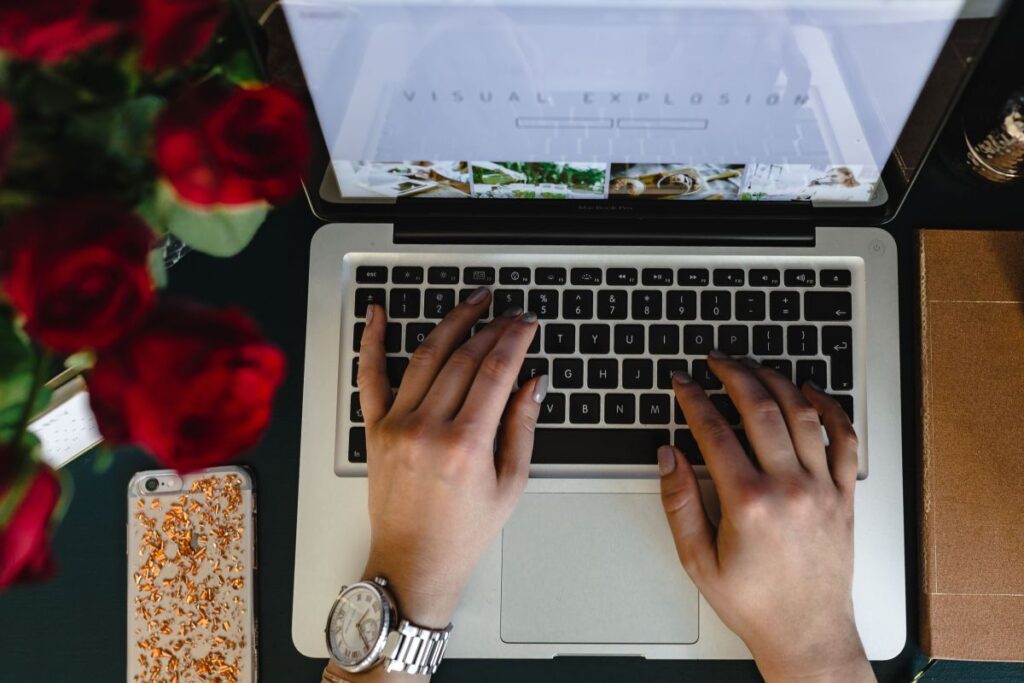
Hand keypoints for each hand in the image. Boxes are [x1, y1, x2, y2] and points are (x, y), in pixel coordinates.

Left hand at [357, 290, 543, 629]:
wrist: (414, 562)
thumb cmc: (463, 532)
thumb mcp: (510, 484)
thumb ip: (522, 427)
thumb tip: (532, 382)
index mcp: (465, 445)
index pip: (496, 372)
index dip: (515, 339)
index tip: (527, 323)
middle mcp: (427, 429)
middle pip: (464, 358)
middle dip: (492, 328)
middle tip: (509, 314)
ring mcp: (397, 426)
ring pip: (425, 357)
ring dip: (451, 323)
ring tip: (472, 303)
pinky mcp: (375, 430)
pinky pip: (369, 377)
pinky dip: (371, 341)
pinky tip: (378, 313)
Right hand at [659, 351, 873, 682]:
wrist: (807, 634)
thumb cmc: (754, 603)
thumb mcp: (697, 560)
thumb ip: (679, 503)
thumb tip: (668, 457)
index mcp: (749, 503)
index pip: (714, 430)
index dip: (693, 398)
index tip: (682, 382)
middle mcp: (790, 488)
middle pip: (760, 408)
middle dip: (733, 374)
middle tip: (715, 360)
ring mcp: (822, 488)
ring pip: (802, 413)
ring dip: (775, 381)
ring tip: (753, 366)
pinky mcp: (844, 495)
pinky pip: (844, 439)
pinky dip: (829, 409)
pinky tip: (811, 392)